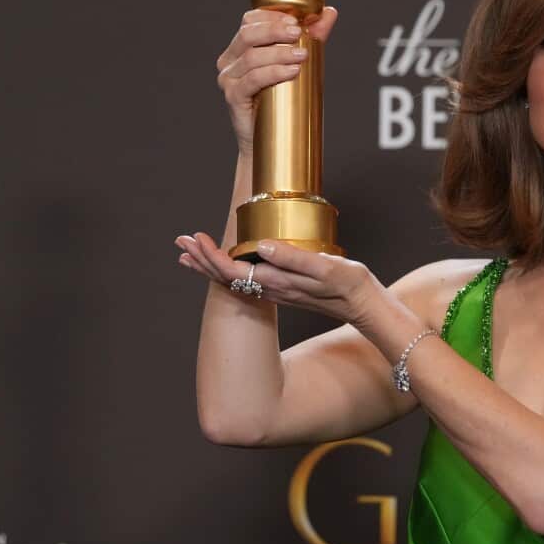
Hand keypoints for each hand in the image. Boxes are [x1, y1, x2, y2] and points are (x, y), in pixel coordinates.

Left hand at [175, 233, 381, 327]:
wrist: (364, 305)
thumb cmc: (348, 284)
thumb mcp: (324, 267)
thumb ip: (293, 258)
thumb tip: (261, 246)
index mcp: (276, 282)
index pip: (231, 269)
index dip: (209, 255)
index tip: (194, 238)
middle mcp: (271, 289)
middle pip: (225, 275)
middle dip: (201, 258)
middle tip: (180, 241)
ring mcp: (275, 290)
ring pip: (233, 278)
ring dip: (209, 265)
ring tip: (189, 253)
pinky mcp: (282, 288)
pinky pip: (245, 279)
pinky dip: (227, 270)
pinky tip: (222, 264)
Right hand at [215, 6, 338, 154]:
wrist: (269, 141)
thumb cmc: (281, 101)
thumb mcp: (298, 62)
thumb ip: (312, 37)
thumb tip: (330, 12)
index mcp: (240, 48)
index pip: (250, 21)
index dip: (272, 16)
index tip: (296, 20)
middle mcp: (229, 61)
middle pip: (249, 34)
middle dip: (276, 31)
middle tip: (299, 33)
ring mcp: (229, 79)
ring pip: (252, 57)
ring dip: (279, 53)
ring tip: (303, 55)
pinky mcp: (233, 96)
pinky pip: (252, 79)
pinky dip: (273, 72)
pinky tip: (292, 71)